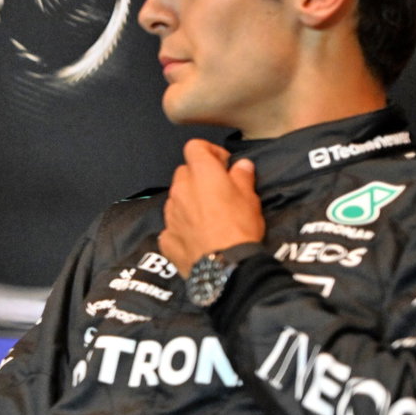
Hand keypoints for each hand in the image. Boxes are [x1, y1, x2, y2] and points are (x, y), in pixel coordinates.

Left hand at [159, 139, 263, 275]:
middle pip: (184, 172)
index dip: (209, 152)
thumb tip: (241, 166)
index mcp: (201, 174)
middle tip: (217, 192)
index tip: (223, 165)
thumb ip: (242, 177)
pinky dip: (182, 226)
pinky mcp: (165, 237)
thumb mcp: (250, 199)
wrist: (224, 267)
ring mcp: (169, 214)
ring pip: (176, 198)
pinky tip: (197, 237)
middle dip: (198, 177)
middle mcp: (179, 190)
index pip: (194, 147)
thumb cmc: (240, 228)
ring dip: (189, 201)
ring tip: (208, 217)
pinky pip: (172, 224)